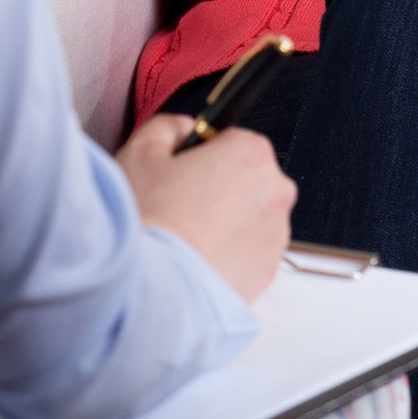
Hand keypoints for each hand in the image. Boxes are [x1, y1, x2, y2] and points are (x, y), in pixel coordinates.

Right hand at [116, 115, 296, 301]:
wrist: (150, 291)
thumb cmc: (148, 222)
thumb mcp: (141, 155)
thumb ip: (167, 127)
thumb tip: (183, 128)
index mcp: (251, 153)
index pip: (233, 142)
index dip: (203, 156)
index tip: (183, 174)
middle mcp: (275, 189)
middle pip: (246, 179)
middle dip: (218, 189)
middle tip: (178, 209)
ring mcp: (276, 232)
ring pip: (250, 218)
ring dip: (226, 224)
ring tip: (186, 239)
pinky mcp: (270, 269)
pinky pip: (251, 253)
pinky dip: (230, 255)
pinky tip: (198, 260)